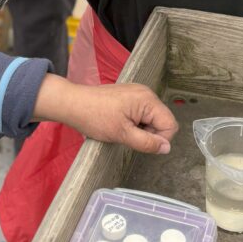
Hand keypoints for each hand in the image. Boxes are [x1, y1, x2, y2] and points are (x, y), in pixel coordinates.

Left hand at [32, 76, 177, 154]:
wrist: (73, 104)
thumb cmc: (95, 118)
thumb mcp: (122, 135)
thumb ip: (147, 143)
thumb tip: (166, 148)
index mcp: (147, 100)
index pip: (170, 125)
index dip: (159, 139)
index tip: (139, 141)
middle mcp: (146, 93)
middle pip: (162, 121)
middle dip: (149, 133)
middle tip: (127, 134)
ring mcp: (138, 93)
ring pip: (151, 118)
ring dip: (140, 128)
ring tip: (121, 128)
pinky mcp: (130, 96)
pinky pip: (142, 113)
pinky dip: (134, 122)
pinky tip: (119, 123)